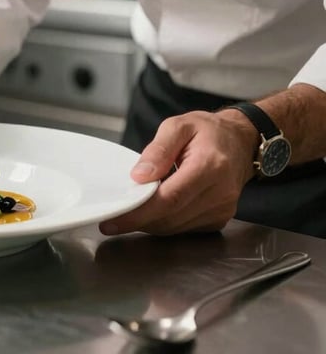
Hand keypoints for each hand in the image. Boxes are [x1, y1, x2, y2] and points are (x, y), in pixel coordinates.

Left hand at [99, 110, 258, 235]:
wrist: (240, 141)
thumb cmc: (207, 131)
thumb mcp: (178, 126)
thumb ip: (158, 150)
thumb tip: (139, 176)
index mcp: (209, 166)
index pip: (170, 198)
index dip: (140, 212)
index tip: (115, 218)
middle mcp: (220, 192)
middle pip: (171, 217)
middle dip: (139, 221)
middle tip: (112, 219)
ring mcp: (222, 209)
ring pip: (177, 227)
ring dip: (150, 224)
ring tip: (128, 213)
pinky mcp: (219, 218)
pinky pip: (185, 227)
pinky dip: (165, 222)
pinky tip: (152, 211)